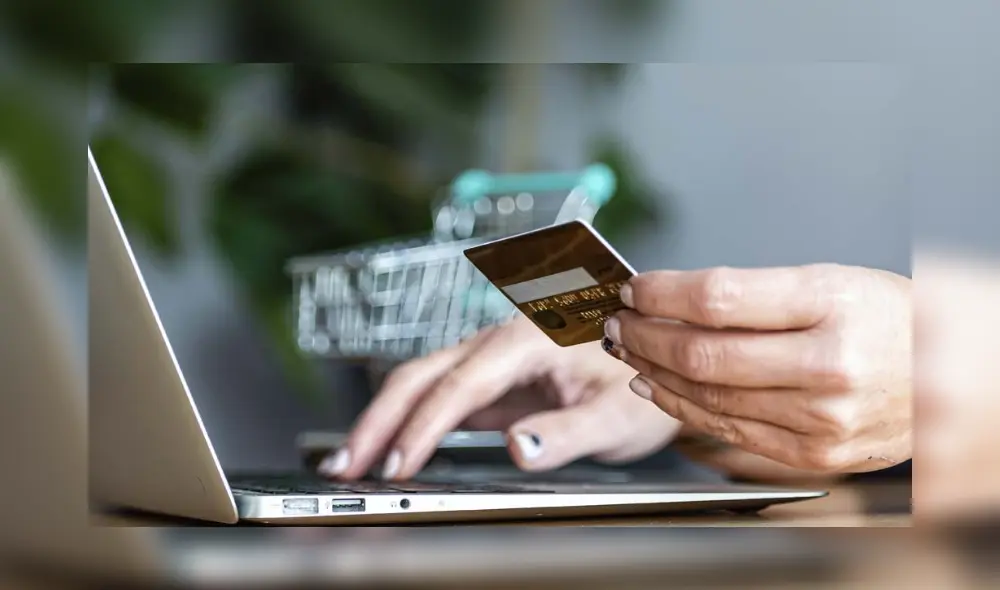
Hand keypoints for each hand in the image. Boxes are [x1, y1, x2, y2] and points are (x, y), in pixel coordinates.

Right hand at [319, 316, 681, 480]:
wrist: (654, 360)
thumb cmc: (641, 382)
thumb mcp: (617, 416)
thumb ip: (568, 432)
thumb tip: (517, 448)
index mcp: (528, 338)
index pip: (461, 384)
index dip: (423, 426)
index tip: (395, 464)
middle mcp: (500, 340)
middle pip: (421, 374)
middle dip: (377, 420)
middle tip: (343, 466)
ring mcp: (489, 358)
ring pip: (420, 381)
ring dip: (382, 419)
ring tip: (349, 460)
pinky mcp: (488, 378)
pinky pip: (436, 394)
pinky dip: (405, 421)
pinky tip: (389, 447)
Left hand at [603, 264, 910, 473]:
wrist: (958, 381)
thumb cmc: (897, 323)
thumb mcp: (837, 282)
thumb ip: (756, 294)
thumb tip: (674, 298)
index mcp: (834, 303)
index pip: (717, 296)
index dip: (660, 293)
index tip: (634, 288)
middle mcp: (829, 364)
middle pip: (702, 352)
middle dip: (643, 334)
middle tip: (619, 321)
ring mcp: (822, 417)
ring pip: (706, 395)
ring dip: (653, 371)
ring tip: (629, 350)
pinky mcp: (814, 453)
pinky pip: (727, 430)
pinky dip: (681, 408)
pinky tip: (658, 387)